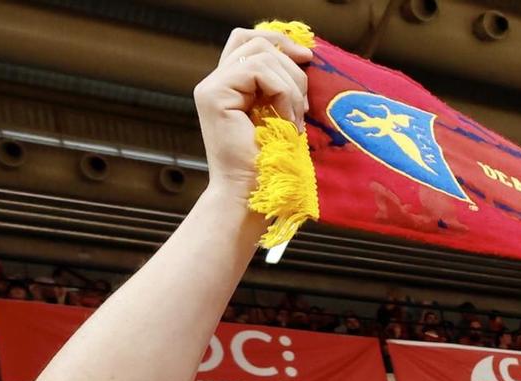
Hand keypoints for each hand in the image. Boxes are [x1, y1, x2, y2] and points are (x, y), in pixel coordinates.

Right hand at [196, 28, 311, 204]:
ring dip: (290, 87)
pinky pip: (258, 72)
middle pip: (256, 42)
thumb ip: (284, 86)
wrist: (253, 198)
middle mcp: (217, 82)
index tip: (309, 58)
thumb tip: (304, 56)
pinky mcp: (213, 95)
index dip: (280, 42)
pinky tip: (286, 122)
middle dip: (292, 67)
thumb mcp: (285, 117)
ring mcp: (211, 87)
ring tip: (295, 121)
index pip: (251, 42)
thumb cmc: (274, 168)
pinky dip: (282, 94)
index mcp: (232, 86)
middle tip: (306, 106)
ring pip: (260, 55)